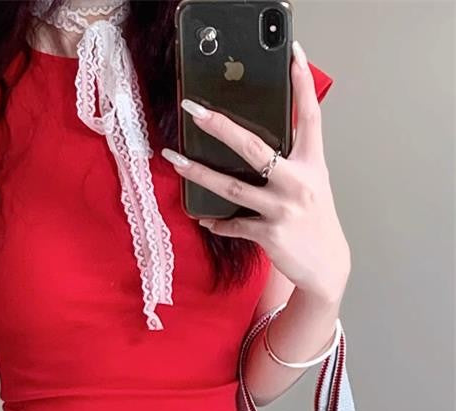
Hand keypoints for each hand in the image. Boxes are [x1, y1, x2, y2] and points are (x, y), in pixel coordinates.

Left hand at [162, 40, 349, 301]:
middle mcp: (298, 182)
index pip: (310, 115)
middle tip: (194, 110)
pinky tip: (202, 217)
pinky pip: (233, 223)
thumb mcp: (311, 183)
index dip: (302, 84)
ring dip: (199, 173)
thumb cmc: (313, 219)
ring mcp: (282, 208)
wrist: (325, 265)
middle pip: (254, 147)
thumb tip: (252, 144)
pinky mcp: (269, 234)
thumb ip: (290, 161)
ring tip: (174, 159)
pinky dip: (216, 220)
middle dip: (221, 126)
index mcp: (312, 163)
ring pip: (232, 186)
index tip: (294, 55)